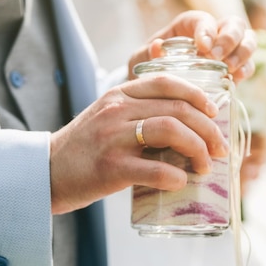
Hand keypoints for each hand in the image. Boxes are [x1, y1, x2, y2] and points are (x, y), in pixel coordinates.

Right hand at [49, 74, 229, 213]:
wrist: (46, 171)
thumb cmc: (84, 148)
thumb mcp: (108, 118)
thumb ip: (139, 113)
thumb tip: (186, 128)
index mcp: (119, 95)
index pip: (167, 82)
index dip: (198, 95)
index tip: (214, 112)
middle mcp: (117, 110)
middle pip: (177, 109)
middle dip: (208, 129)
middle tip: (220, 149)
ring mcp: (113, 138)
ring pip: (171, 131)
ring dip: (198, 150)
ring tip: (206, 166)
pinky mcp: (110, 168)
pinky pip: (154, 169)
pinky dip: (176, 176)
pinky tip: (182, 182)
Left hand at [128, 10, 256, 82]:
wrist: (156, 90)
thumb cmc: (148, 68)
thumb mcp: (140, 59)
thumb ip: (146, 54)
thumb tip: (157, 47)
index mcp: (189, 26)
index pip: (203, 19)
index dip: (207, 29)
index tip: (203, 47)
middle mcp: (212, 33)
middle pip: (234, 24)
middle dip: (230, 39)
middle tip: (216, 57)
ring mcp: (227, 51)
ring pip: (248, 41)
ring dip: (242, 53)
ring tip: (229, 69)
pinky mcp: (234, 69)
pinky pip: (248, 65)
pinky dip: (245, 70)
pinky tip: (235, 79)